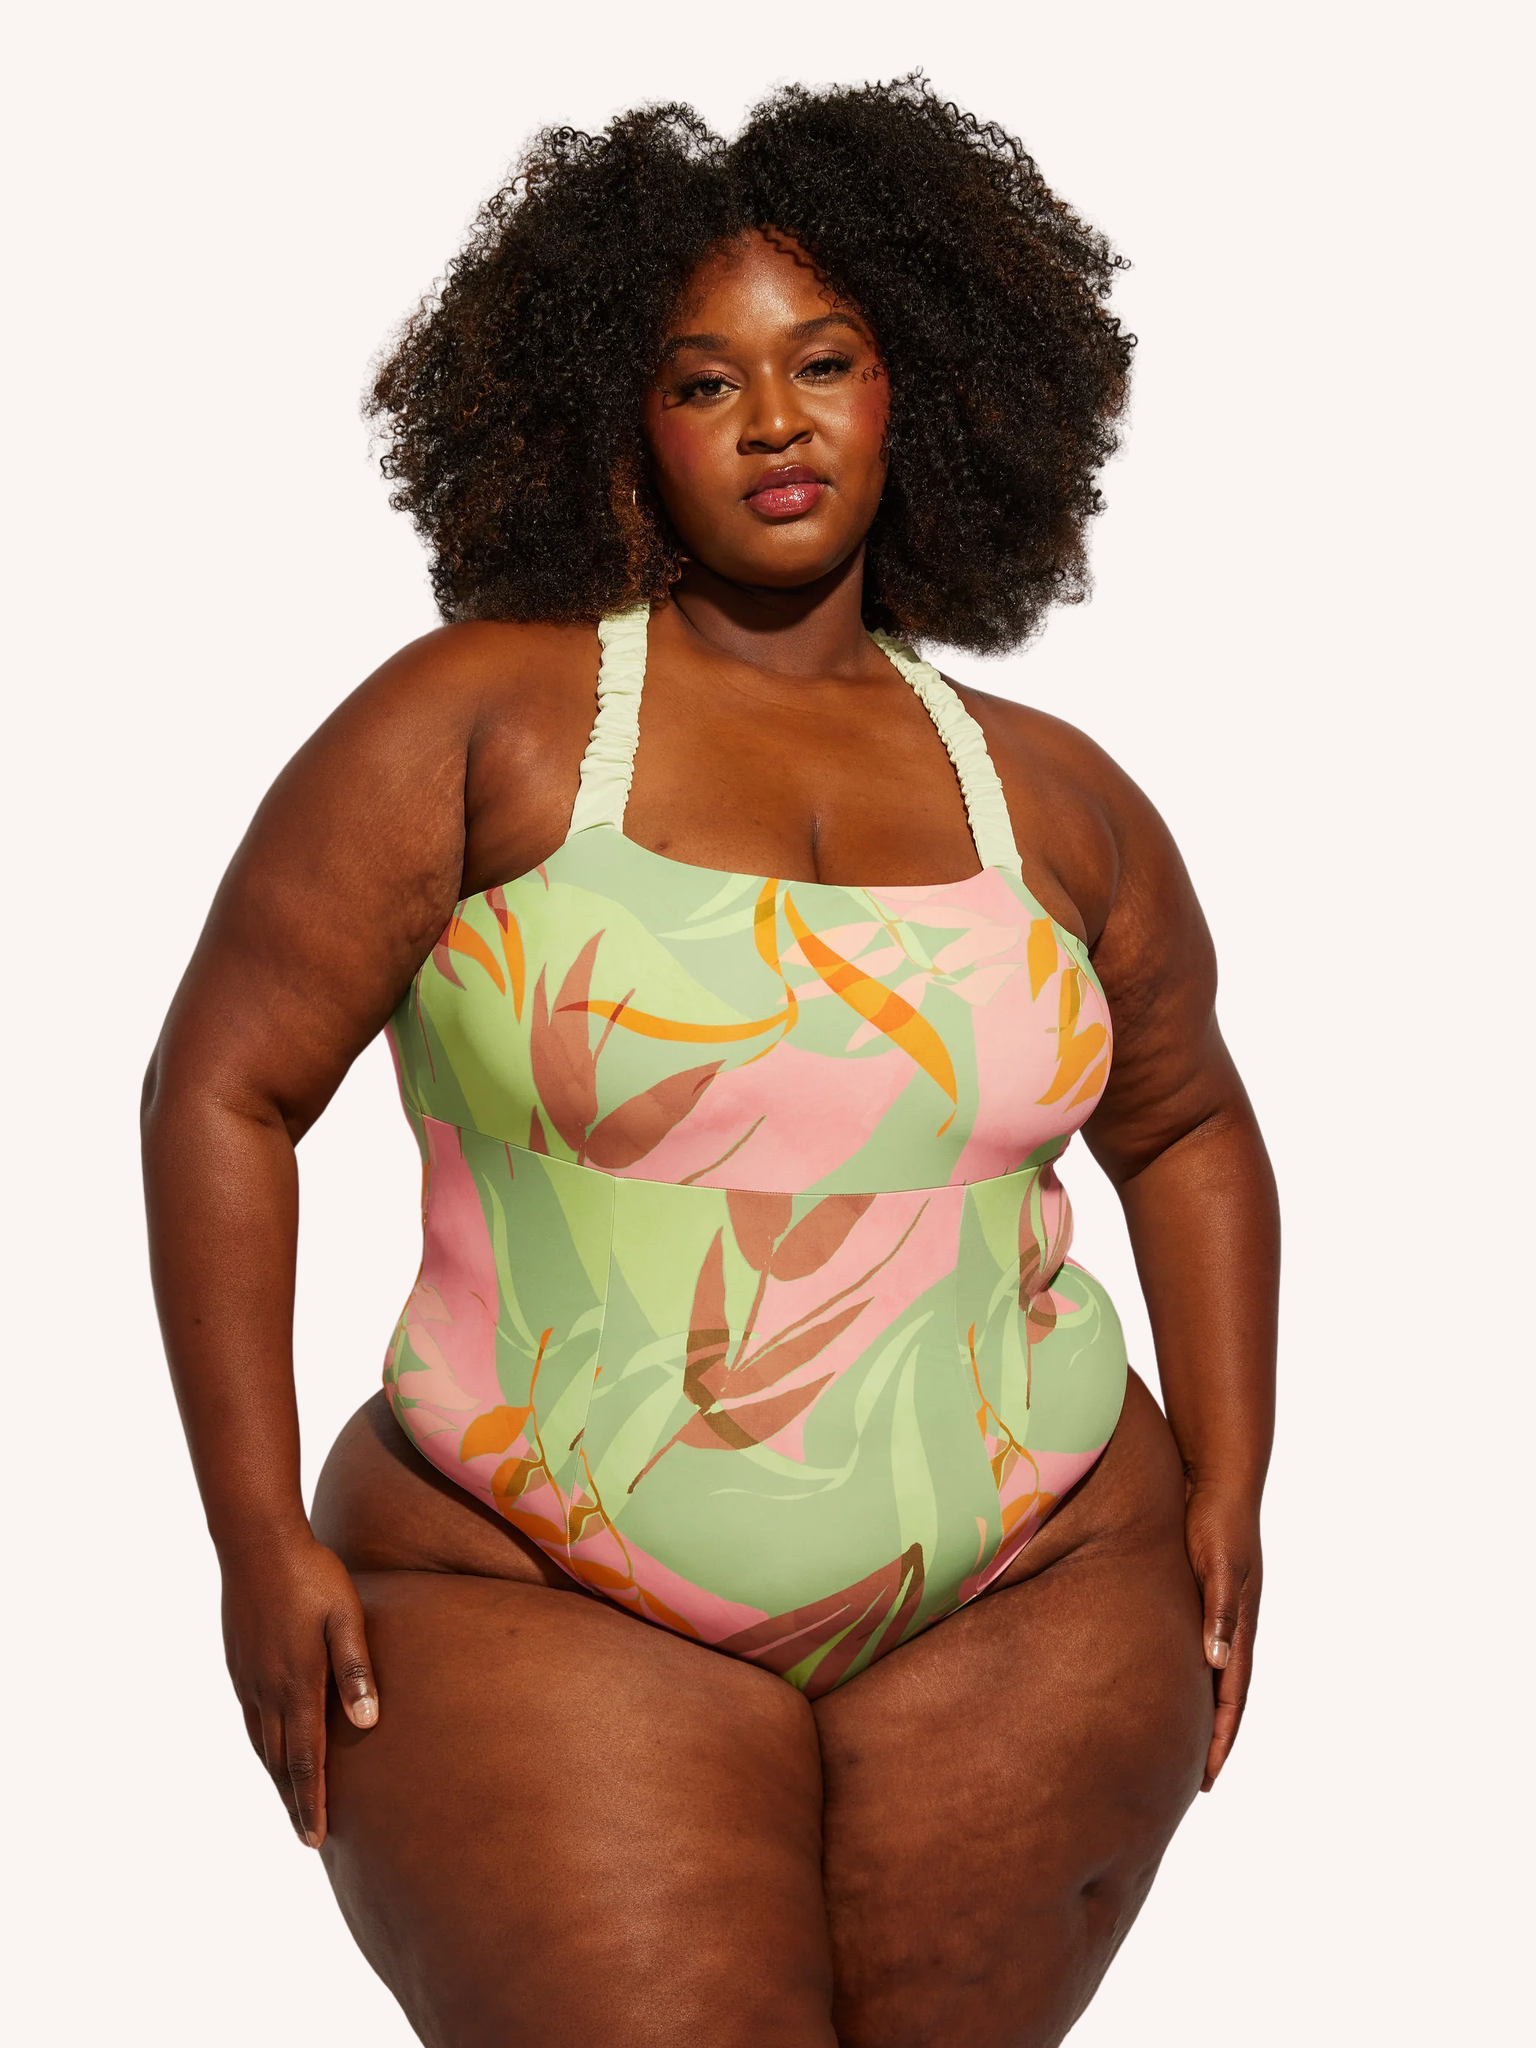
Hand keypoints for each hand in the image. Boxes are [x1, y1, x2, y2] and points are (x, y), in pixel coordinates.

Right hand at [220, 1532, 378, 1846]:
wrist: (256, 1542)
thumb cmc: (311, 1575)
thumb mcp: (345, 1616)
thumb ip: (355, 1670)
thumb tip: (368, 1724)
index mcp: (297, 1684)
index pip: (305, 1759)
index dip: (312, 1801)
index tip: (316, 1839)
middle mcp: (267, 1690)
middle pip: (279, 1761)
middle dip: (295, 1801)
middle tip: (307, 1838)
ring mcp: (248, 1678)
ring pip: (260, 1744)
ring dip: (276, 1777)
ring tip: (291, 1803)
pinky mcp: (238, 1663)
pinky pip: (249, 1719)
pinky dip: (260, 1746)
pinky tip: (268, 1748)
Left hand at [1182, 1486, 1261, 1790]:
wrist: (1217, 1476)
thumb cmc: (1216, 1519)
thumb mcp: (1219, 1564)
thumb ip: (1219, 1610)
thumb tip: (1216, 1662)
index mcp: (1239, 1624)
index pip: (1233, 1697)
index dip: (1220, 1739)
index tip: (1206, 1779)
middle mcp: (1231, 1624)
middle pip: (1224, 1696)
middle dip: (1212, 1739)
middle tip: (1192, 1781)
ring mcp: (1216, 1610)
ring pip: (1210, 1675)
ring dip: (1199, 1710)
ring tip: (1176, 1743)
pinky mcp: (1198, 1593)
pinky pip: (1194, 1647)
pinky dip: (1186, 1674)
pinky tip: (1165, 1683)